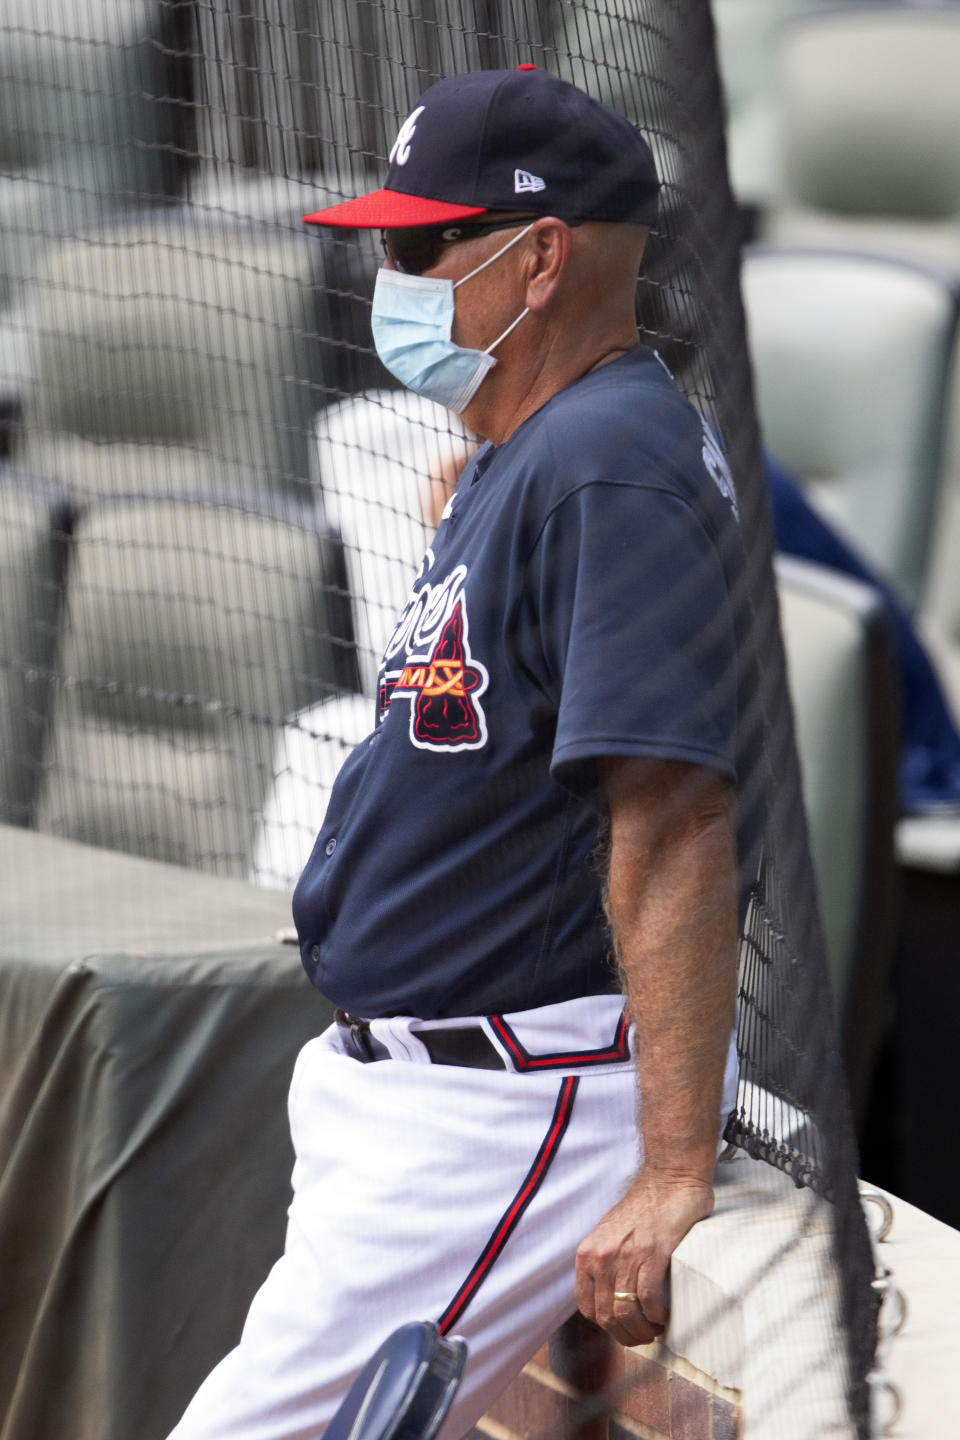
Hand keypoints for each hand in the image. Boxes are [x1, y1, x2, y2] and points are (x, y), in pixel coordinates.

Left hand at [575, 1173, 713, 1345]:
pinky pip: (649, 1299)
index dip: (607, 1325)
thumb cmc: (643, 1209)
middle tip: (643, 1337)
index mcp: (588, 1253)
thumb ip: (604, 1262)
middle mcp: (602, 1256)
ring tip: (656, 1330)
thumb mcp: (609, 1234)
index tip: (623, 1329)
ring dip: (643, 1331)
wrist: (668, 1181)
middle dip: (626, 1335)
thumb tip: (610, 1298)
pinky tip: (665, 1317)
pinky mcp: (652, 1253)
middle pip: (606, 1315)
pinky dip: (657, 1316)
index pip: (588, 1307)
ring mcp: (626, 1255)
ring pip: (626, 1312)